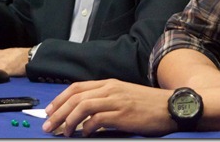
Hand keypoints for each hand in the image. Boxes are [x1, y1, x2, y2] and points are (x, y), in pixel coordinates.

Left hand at [42, 79, 175, 136]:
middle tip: (49, 125)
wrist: (170, 106)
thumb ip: (105, 99)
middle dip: (58, 112)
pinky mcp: (123, 114)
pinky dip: (87, 128)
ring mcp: (116, 101)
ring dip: (69, 120)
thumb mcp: (123, 95)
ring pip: (83, 106)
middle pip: (75, 97)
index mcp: (108, 83)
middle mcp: (110, 89)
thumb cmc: (147, 104)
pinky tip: (84, 134)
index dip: (60, 99)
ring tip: (63, 132)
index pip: (76, 88)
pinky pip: (98, 119)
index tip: (50, 111)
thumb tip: (84, 113)